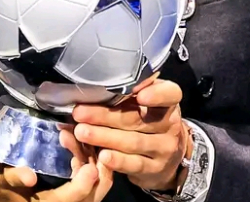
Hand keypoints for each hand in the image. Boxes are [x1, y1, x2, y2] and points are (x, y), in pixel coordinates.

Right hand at [0, 82, 112, 201]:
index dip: (20, 177)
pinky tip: (105, 158)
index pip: (11, 180)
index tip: (29, 174)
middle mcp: (28, 197)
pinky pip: (87, 199)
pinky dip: (98, 183)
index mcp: (4, 180)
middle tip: (91, 169)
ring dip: (94, 185)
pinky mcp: (63, 201)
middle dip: (75, 191)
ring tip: (104, 157)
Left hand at [72, 79, 190, 191]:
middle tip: (80, 112)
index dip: (156, 95)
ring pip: (133, 142)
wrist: (166, 152)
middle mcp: (170, 124)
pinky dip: (118, 161)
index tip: (139, 94)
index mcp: (169, 101)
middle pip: (137, 118)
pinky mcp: (155, 168)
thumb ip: (131, 90)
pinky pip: (135, 164)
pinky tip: (102, 156)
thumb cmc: (148, 115)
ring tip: (82, 132)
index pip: (169, 94)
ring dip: (104, 137)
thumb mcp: (145, 98)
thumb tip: (98, 81)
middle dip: (105, 115)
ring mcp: (164, 148)